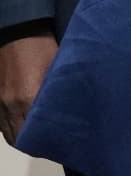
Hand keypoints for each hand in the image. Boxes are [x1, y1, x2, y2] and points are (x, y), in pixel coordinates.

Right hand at [0, 29, 56, 146]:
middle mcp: (10, 105)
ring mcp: (0, 103)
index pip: (35, 133)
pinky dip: (11, 129)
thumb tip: (77, 108)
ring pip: (8, 133)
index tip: (62, 144)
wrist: (18, 30)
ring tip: (40, 140)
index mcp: (28, 98)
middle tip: (53, 145)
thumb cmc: (43, 47)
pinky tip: (25, 127)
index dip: (47, 142)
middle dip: (35, 145)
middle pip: (19, 138)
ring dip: (22, 139)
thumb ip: (62, 91)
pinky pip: (1, 123)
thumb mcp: (59, 67)